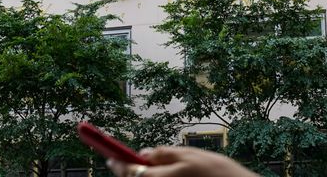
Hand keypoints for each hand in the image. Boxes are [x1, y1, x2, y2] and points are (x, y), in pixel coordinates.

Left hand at [107, 146, 258, 176]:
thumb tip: (142, 153)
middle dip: (131, 172)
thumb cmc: (217, 173)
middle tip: (133, 161)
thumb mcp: (190, 155)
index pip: (128, 171)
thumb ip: (163, 153)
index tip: (109, 157)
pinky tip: (169, 176)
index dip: (117, 163)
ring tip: (157, 168)